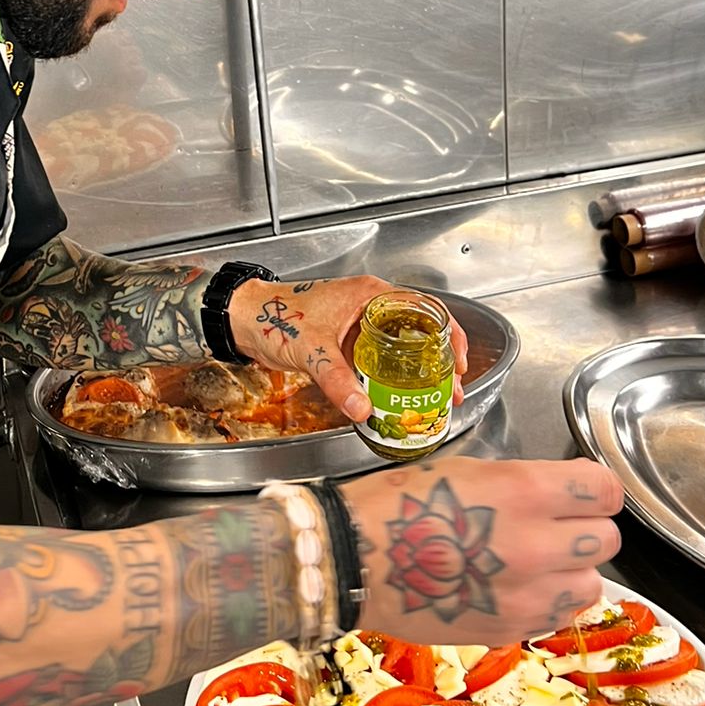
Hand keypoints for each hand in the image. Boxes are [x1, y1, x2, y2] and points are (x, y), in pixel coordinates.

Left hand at [228, 274, 469, 423]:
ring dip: (417, 372)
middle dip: (439, 360)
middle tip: (452, 389)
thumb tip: (363, 409)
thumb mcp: (312, 348)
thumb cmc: (275, 316)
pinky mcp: (346, 346)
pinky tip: (398, 399)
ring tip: (433, 398)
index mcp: (370, 296)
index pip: (424, 307)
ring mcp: (359, 328)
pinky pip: (378, 362)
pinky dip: (392, 379)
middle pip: (417, 332)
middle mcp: (370, 309)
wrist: (244, 321)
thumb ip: (337, 379)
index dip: (448, 332)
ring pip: (400, 349)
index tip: (460, 359)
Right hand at [343, 454, 623, 646]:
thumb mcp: (468, 470)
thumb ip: (525, 485)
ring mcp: (527, 595)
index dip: (594, 490)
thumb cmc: (402, 503)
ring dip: (571, 571)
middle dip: (584, 529)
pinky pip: (558, 614)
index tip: (580, 493)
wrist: (355, 560)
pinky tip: (514, 587)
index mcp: (525, 492)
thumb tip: (560, 500)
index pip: (604, 491)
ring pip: (591, 584)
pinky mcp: (513, 629)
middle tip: (554, 527)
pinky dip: (547, 601)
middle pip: (606, 539)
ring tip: (537, 563)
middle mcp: (537, 546)